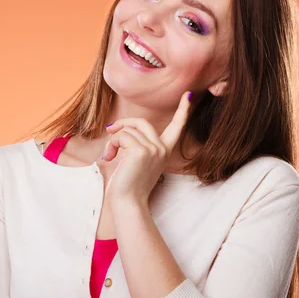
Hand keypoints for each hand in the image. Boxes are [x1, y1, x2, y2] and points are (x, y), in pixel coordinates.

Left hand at [101, 91, 192, 205]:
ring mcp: (153, 149)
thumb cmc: (127, 184)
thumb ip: (135, 144)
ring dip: (113, 141)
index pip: (176, 127)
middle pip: (142, 121)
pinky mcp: (141, 150)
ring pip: (127, 130)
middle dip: (124, 123)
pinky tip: (110, 157)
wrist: (127, 202)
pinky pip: (121, 136)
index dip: (182, 111)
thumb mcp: (136, 160)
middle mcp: (162, 149)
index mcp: (164, 151)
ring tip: (110, 155)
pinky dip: (111, 144)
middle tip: (110, 131)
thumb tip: (116, 128)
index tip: (188, 95)